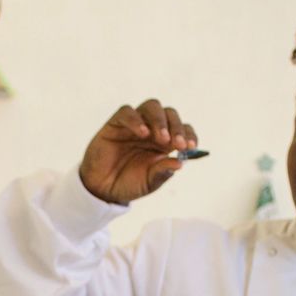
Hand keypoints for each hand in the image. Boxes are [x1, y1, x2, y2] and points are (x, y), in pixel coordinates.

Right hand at [78, 99, 198, 204]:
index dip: (189, 135)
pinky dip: (136, 120)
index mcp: (166, 143)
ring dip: (160, 120)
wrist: (104, 189)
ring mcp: (135, 124)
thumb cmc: (130, 183)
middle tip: (177, 144)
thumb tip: (180, 163)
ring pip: (152, 106)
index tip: (191, 147)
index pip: (183, 130)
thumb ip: (164, 171)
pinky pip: (127, 112)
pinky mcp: (116, 123)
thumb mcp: (151, 182)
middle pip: (170, 114)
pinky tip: (142, 133)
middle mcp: (153, 130)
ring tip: (162, 139)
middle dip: (177, 126)